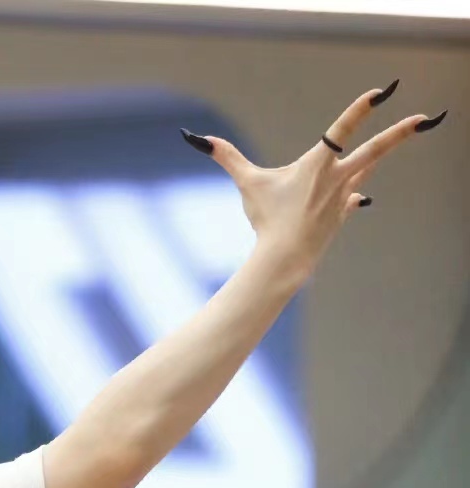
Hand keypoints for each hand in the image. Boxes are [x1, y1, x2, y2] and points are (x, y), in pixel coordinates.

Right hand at [181, 85, 446, 281]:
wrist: (285, 260)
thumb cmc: (266, 220)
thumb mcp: (248, 184)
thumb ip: (227, 157)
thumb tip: (196, 139)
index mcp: (317, 164)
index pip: (343, 129)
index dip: (361, 109)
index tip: (379, 93)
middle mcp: (337, 178)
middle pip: (376, 150)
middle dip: (401, 132)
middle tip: (425, 118)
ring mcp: (344, 196)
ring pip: (367, 168)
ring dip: (379, 153)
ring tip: (404, 135)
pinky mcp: (343, 213)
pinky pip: (352, 197)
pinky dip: (351, 195)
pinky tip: (354, 197)